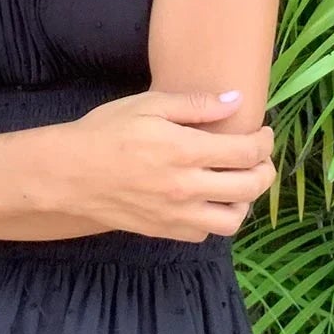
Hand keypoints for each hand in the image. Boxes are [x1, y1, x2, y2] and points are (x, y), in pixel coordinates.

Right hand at [52, 90, 276, 241]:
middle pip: (250, 187)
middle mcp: (186, 187)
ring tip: (238, 183)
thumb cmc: (106, 132)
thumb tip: (236, 100)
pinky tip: (208, 200)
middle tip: (260, 158)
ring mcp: (176, 214)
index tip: (263, 133)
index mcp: (185, 151)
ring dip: (244, 201)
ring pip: (233, 219)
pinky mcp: (164, 230)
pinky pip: (204, 233)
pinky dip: (214, 218)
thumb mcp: (148, 105)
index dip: (264, 141)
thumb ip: (195, 105)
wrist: (68, 174)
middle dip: (265, 170)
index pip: (247, 152)